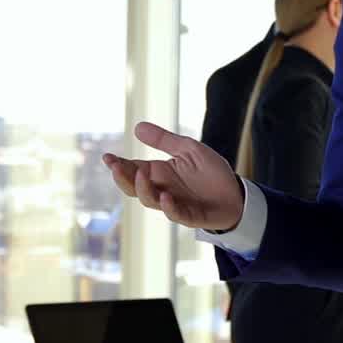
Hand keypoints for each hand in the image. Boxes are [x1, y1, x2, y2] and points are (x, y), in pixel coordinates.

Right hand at [103, 122, 244, 231]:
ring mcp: (174, 203)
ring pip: (150, 201)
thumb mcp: (188, 149)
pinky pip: (176, 214)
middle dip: (122, 178)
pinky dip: (169, 207)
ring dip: (143, 190)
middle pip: (134, 187)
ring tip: (141, 176)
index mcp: (159, 173)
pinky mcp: (190, 216)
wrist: (235, 194)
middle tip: (115, 167)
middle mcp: (161, 189)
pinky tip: (165, 197)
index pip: (132, 169)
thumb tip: (137, 127)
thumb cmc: (210, 172)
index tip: (107, 157)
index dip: (118, 165)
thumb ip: (164, 140)